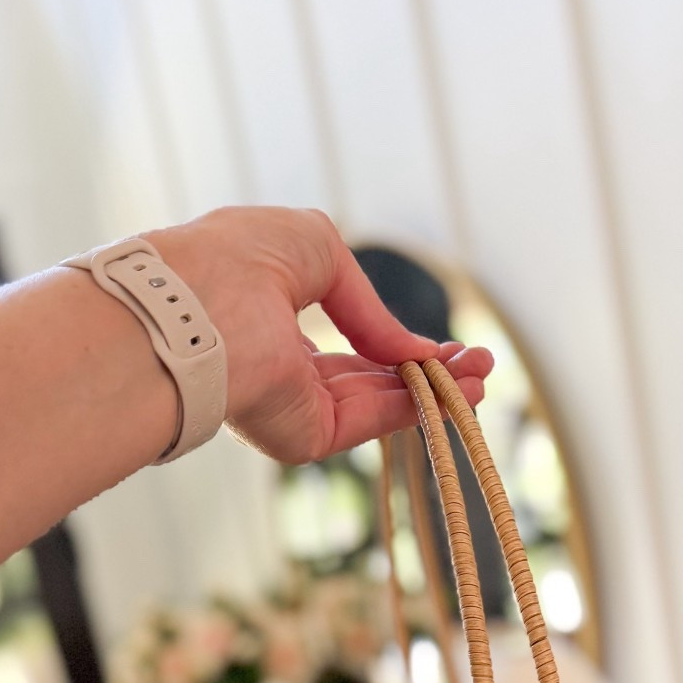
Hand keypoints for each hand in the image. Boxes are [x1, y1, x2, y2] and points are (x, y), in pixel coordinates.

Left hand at [147, 206, 492, 463]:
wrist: (199, 305)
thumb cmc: (240, 257)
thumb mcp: (317, 247)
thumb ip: (368, 302)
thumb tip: (408, 347)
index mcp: (268, 315)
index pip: (341, 335)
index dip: (393, 338)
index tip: (442, 342)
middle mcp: (279, 365)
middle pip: (367, 375)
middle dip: (426, 368)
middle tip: (479, 364)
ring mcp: (291, 405)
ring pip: (376, 401)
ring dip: (434, 389)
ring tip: (483, 377)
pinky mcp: (301, 436)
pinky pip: (370, 421)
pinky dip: (417, 408)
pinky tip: (457, 393)